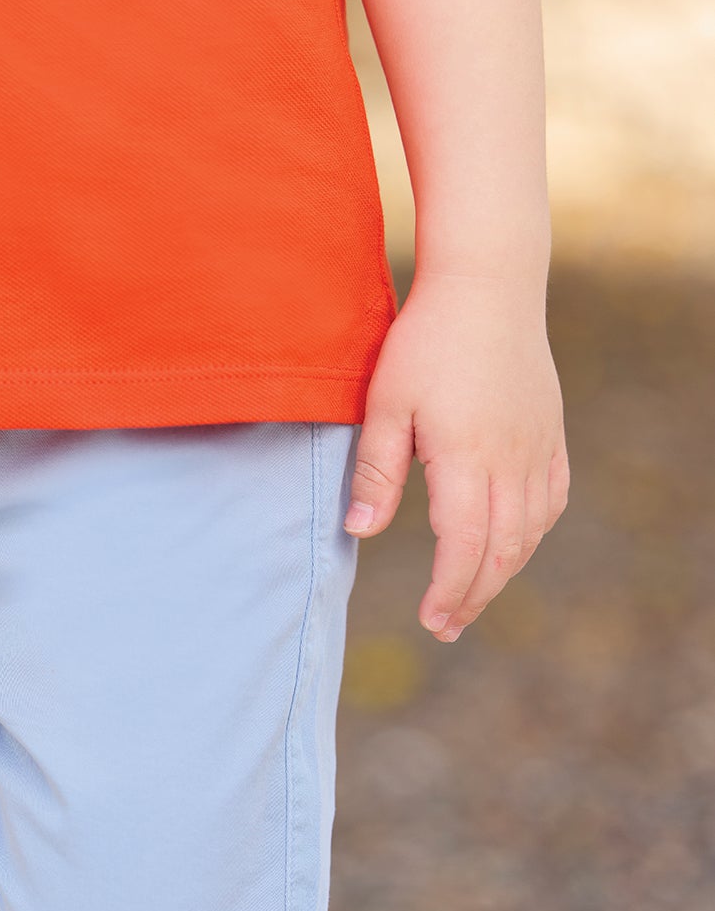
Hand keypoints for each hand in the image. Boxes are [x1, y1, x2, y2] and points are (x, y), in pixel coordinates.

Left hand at [343, 271, 569, 640]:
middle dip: (474, 595)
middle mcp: (512, 459)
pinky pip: (551, 499)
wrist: (488, 284)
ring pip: (530, 531)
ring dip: (503, 572)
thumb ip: (376, 471)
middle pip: (502, 550)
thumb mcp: (385, 403)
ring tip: (472, 598)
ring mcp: (537, 446)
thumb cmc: (426, 340)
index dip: (449, 589)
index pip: (465, 545)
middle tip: (446, 626)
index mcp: (468, 457)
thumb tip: (360, 532)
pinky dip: (533, 533)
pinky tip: (512, 547)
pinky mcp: (550, 432)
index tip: (431, 619)